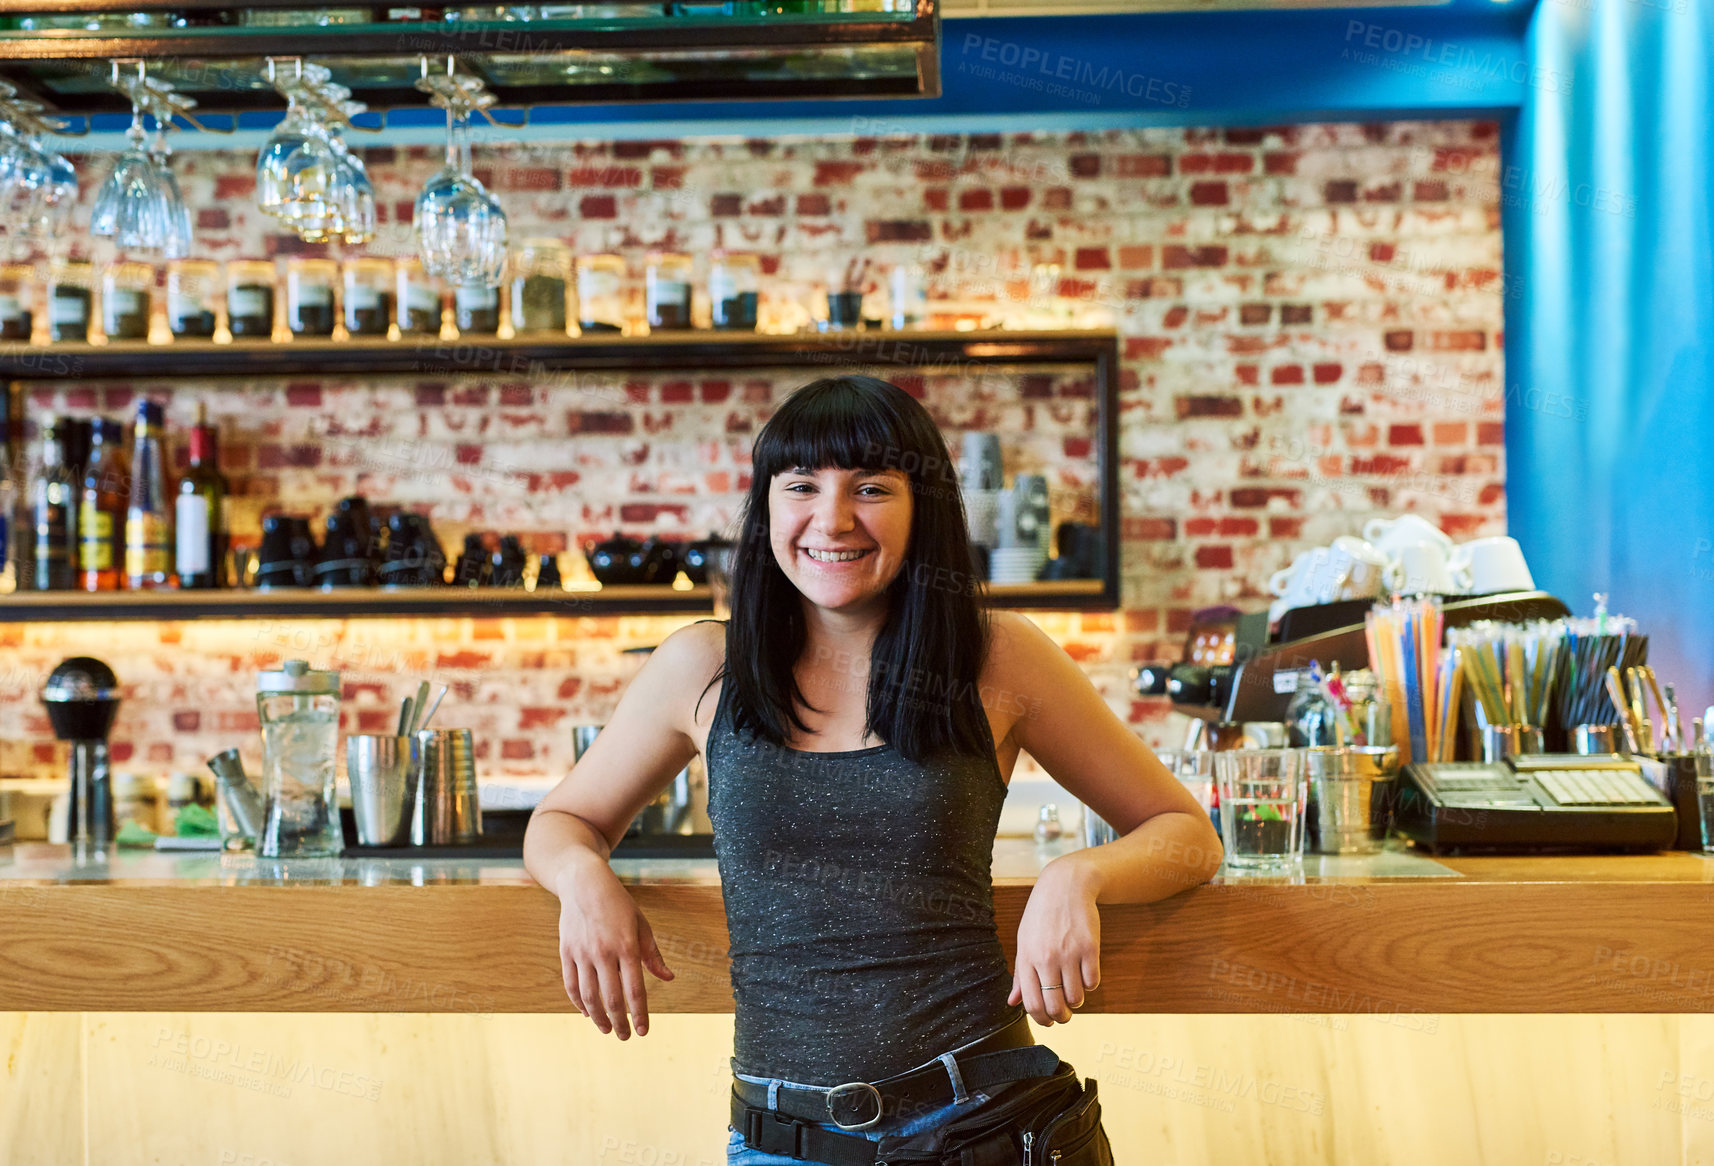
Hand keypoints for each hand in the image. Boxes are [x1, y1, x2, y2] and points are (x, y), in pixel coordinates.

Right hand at [556, 857, 674, 1037]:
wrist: (584, 883)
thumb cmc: (619, 905)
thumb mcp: (641, 925)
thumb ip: (653, 954)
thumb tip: (668, 978)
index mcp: (627, 946)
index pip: (635, 990)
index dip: (639, 1014)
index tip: (643, 1032)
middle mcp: (603, 952)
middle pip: (611, 998)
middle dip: (619, 1022)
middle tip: (625, 1037)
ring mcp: (582, 953)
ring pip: (589, 996)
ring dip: (598, 1017)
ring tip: (607, 1029)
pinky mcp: (566, 952)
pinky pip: (571, 985)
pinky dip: (579, 1002)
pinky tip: (587, 1013)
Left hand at [1006, 859, 1099, 1025]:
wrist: (1066, 886)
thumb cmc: (1041, 916)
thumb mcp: (1024, 941)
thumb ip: (1020, 975)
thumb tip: (1013, 1003)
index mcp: (1027, 958)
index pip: (1032, 1004)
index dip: (1041, 1019)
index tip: (1048, 1021)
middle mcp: (1047, 958)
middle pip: (1055, 1006)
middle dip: (1061, 1018)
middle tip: (1065, 1015)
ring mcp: (1069, 953)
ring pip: (1076, 998)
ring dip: (1077, 1000)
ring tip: (1073, 988)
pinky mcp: (1090, 948)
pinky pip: (1092, 982)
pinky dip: (1089, 984)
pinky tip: (1084, 972)